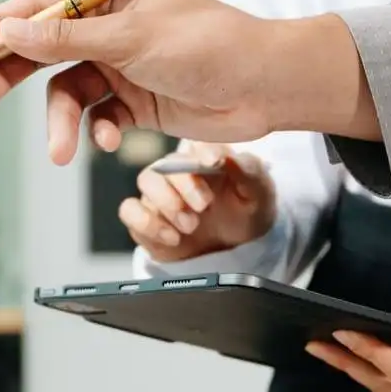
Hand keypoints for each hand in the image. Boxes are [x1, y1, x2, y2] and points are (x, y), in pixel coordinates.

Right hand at [0, 0, 377, 163]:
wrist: (268, 87)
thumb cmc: (210, 46)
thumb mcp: (134, 39)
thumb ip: (70, 37)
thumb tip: (12, 29)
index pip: (40, 4)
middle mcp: (111, 27)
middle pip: (43, 49)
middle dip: (7, 76)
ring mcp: (124, 65)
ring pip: (70, 93)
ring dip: (63, 123)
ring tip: (60, 152)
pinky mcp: (138, 102)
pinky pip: (100, 117)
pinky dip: (98, 132)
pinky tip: (112, 143)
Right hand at [119, 142, 277, 261]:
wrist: (237, 247)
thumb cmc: (247, 209)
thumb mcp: (260, 192)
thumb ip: (249, 172)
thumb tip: (229, 157)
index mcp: (205, 156)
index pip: (195, 144)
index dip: (201, 152)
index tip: (214, 163)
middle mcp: (178, 171)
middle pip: (165, 164)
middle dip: (184, 185)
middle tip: (204, 206)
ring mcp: (159, 194)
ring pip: (146, 182)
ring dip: (166, 203)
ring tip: (190, 225)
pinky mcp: (146, 219)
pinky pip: (130, 211)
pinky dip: (148, 223)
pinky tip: (172, 237)